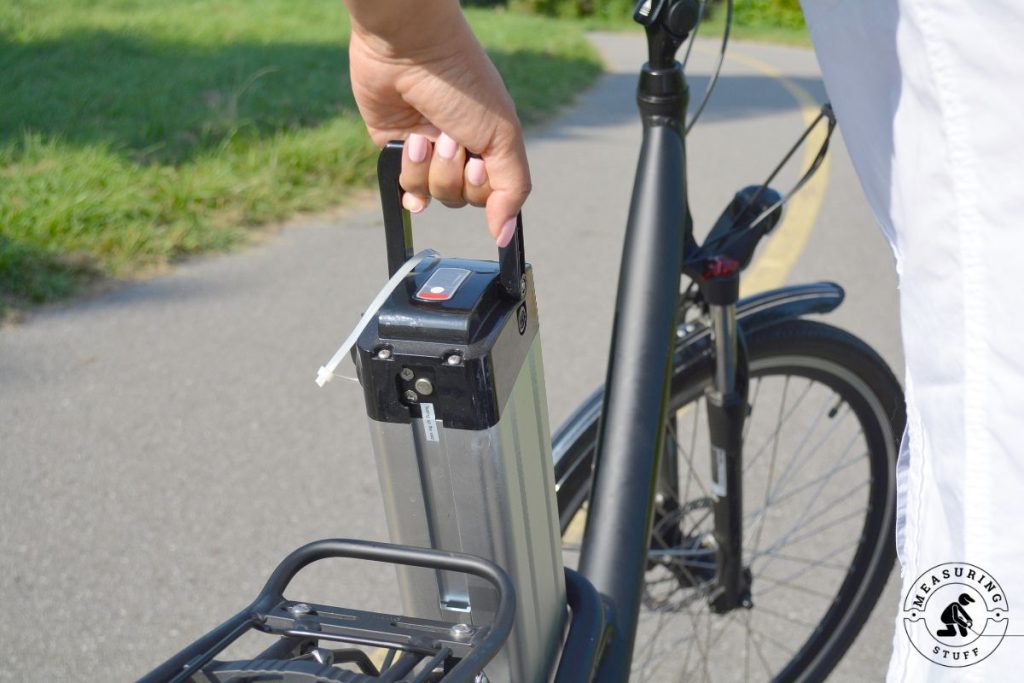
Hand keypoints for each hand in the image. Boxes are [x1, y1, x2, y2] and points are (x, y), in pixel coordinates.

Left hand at [346, 7, 530, 246]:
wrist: (409, 50)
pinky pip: (404, 186)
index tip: (476, 163)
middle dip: (452, 172)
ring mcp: (428, 153)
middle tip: (448, 137)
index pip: (492, 196)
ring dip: (427, 166)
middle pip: (459, 199)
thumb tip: (505, 234)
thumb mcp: (502, 136)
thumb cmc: (463, 83)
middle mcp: (461, 152)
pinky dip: (407, 176)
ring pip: (431, 194)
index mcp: (490, 146)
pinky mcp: (396, 150)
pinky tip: (408, 150)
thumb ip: (511, 189)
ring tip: (422, 132)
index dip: (480, 187)